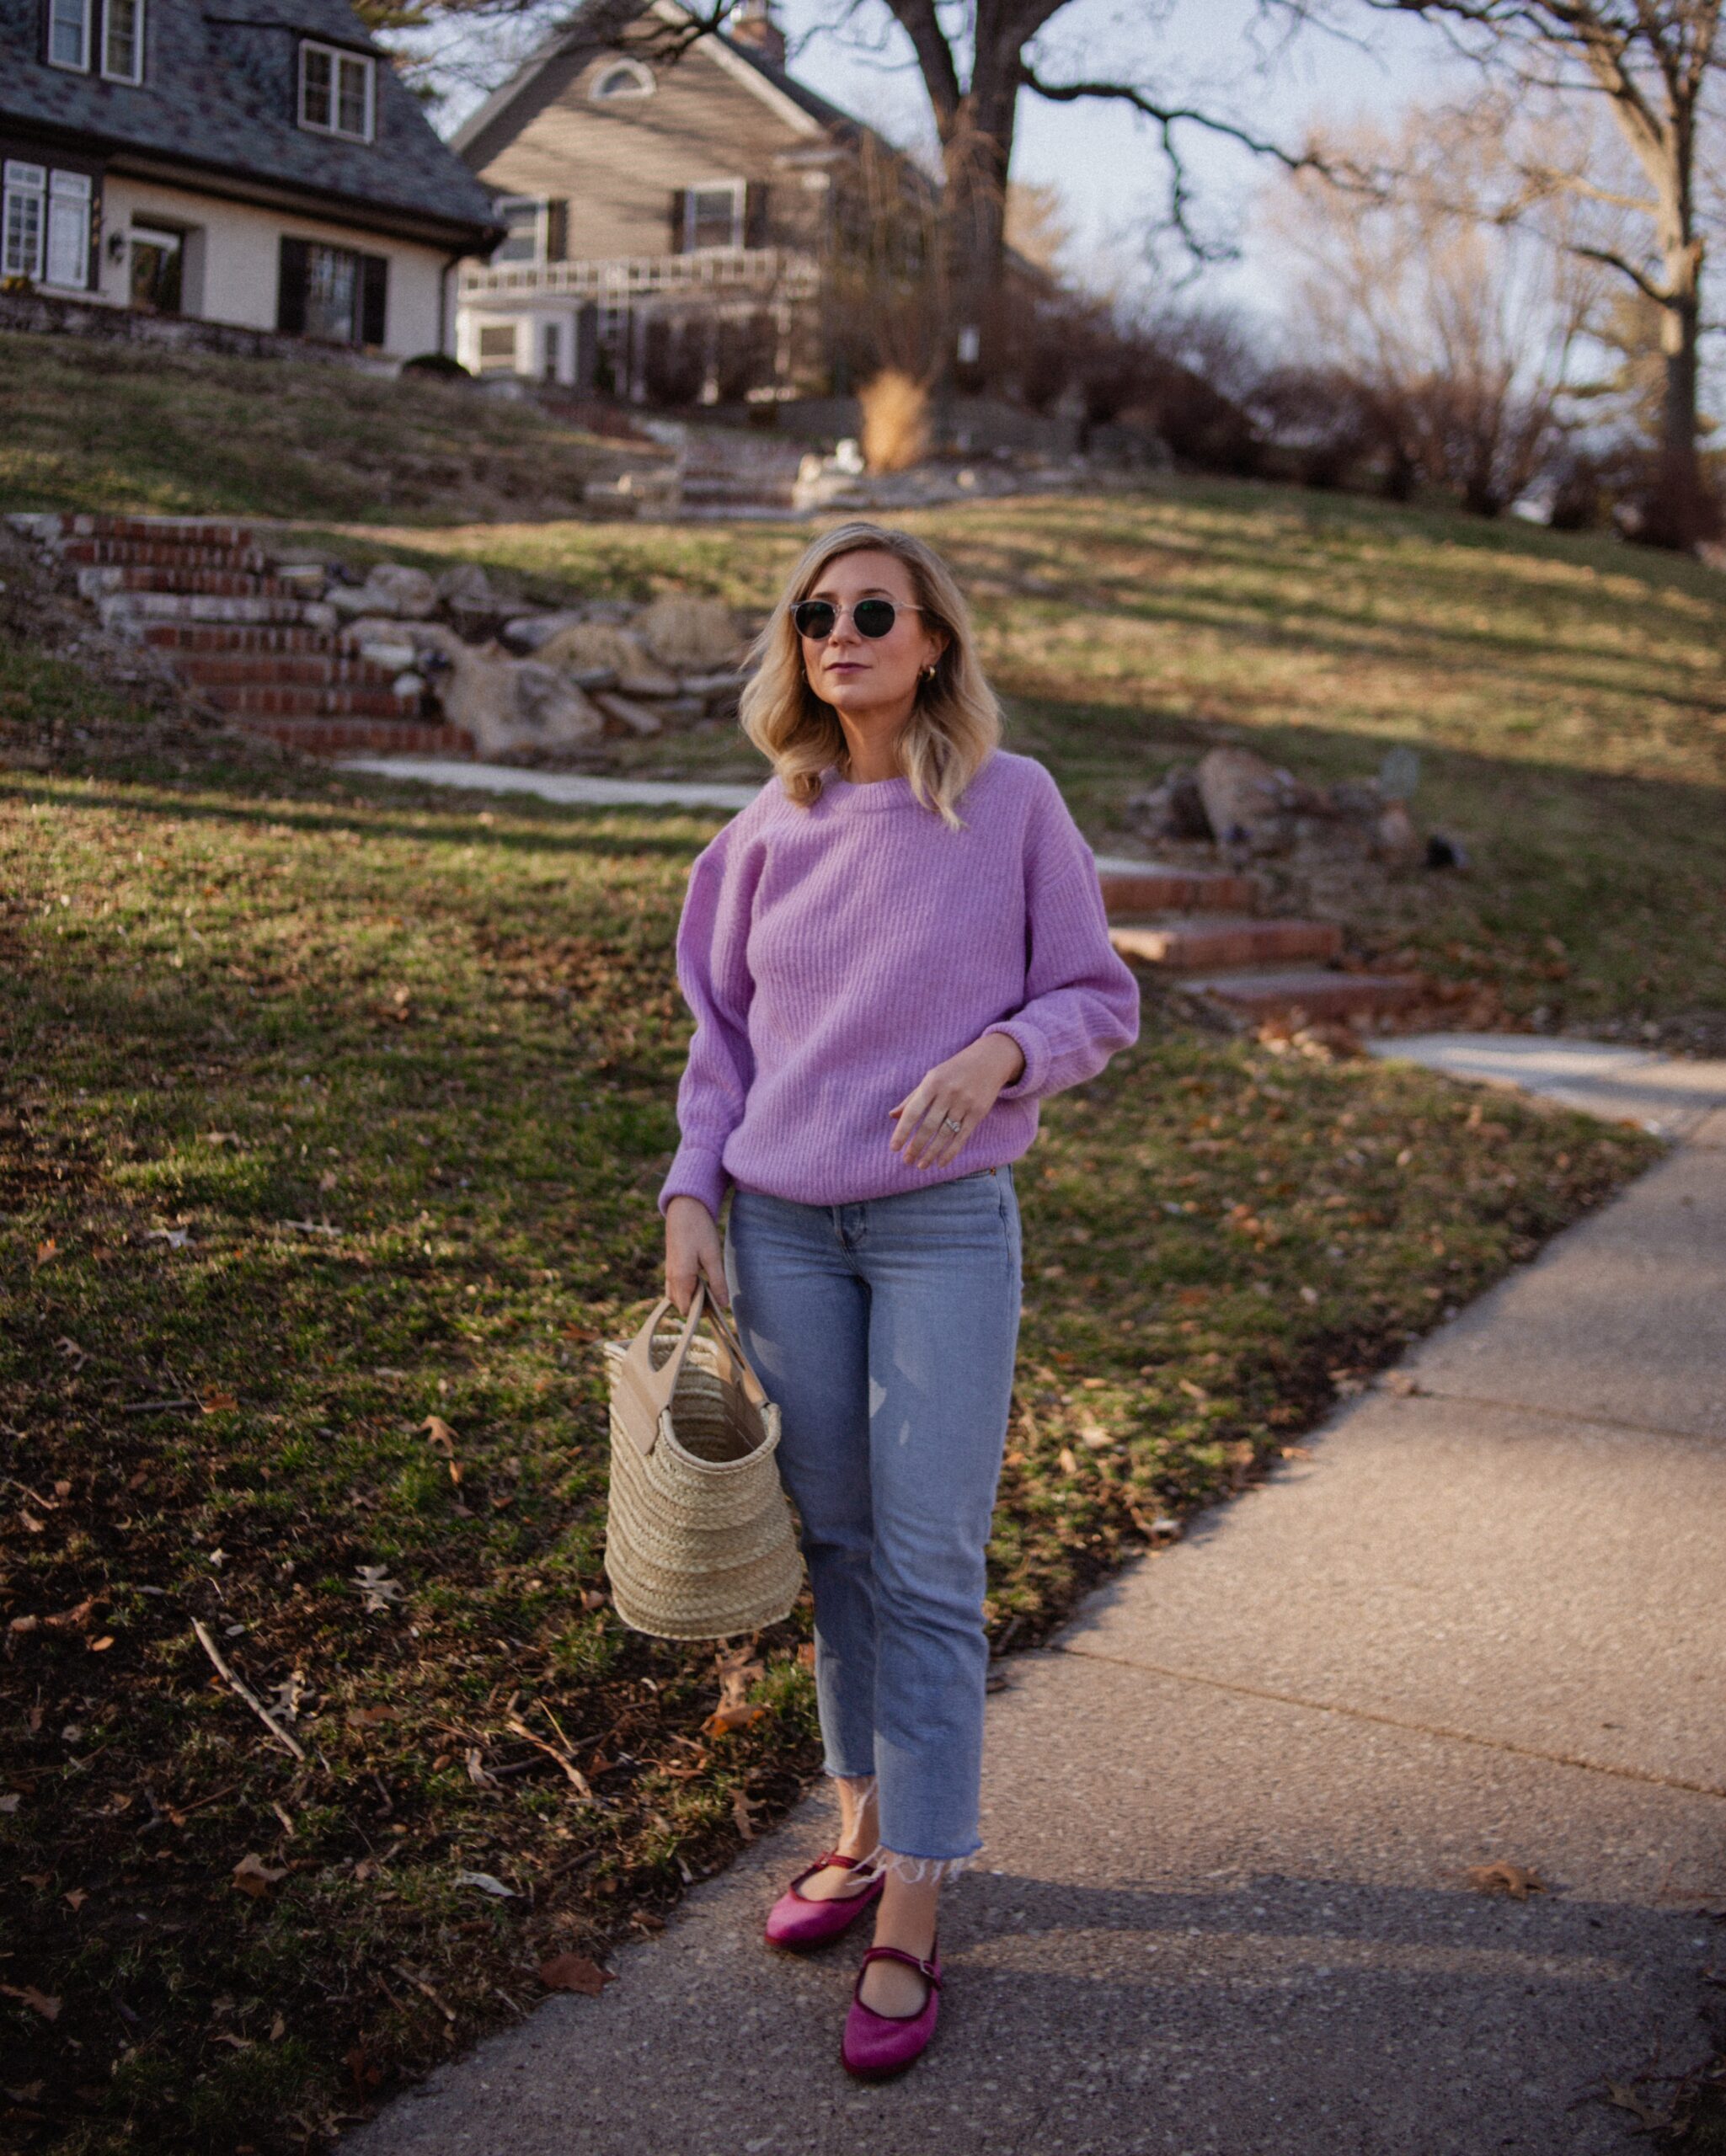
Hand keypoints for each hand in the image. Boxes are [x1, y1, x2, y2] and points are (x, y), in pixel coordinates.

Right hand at [664, 1195, 728, 1314]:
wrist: (684, 1208)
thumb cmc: (699, 1230)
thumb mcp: (713, 1256)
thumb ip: (717, 1282)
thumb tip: (724, 1305)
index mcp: (682, 1277)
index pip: (687, 1309)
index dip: (701, 1313)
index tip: (717, 1307)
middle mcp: (671, 1277)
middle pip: (681, 1305)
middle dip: (697, 1307)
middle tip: (716, 1297)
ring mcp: (669, 1271)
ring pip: (676, 1296)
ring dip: (691, 1298)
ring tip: (710, 1289)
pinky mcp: (671, 1265)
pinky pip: (675, 1286)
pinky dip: (686, 1289)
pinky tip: (700, 1280)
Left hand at [889, 1032, 1025, 1171]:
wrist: (989, 1060)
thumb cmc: (954, 1071)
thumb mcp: (932, 1078)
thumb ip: (913, 1098)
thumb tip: (892, 1116)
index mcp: (932, 1082)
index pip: (913, 1111)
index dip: (902, 1131)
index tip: (894, 1148)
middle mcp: (948, 1093)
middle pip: (929, 1126)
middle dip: (916, 1146)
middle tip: (907, 1160)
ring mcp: (965, 1103)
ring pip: (945, 1134)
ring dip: (931, 1153)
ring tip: (921, 1165)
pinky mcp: (978, 1112)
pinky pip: (962, 1137)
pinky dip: (950, 1152)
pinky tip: (941, 1163)